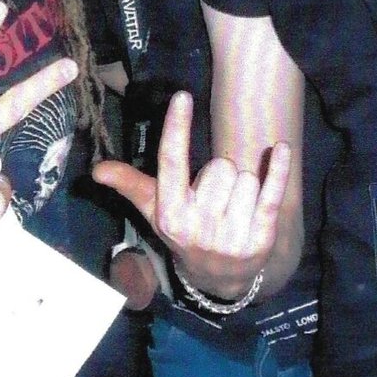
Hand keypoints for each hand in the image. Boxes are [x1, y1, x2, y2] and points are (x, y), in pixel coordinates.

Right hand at [92, 91, 290, 301]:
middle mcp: (197, 226)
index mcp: (170, 214)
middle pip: (219, 167)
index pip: (171, 163)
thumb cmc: (186, 232)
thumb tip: (96, 170)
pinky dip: (277, 169)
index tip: (182, 97)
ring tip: (234, 210)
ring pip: (245, 178)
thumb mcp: (157, 212)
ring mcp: (229, 235)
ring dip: (244, 186)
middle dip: (221, 175)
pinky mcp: (259, 239)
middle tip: (216, 199)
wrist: (219, 279)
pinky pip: (271, 193)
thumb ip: (132, 185)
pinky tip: (280, 148)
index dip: (176, 128)